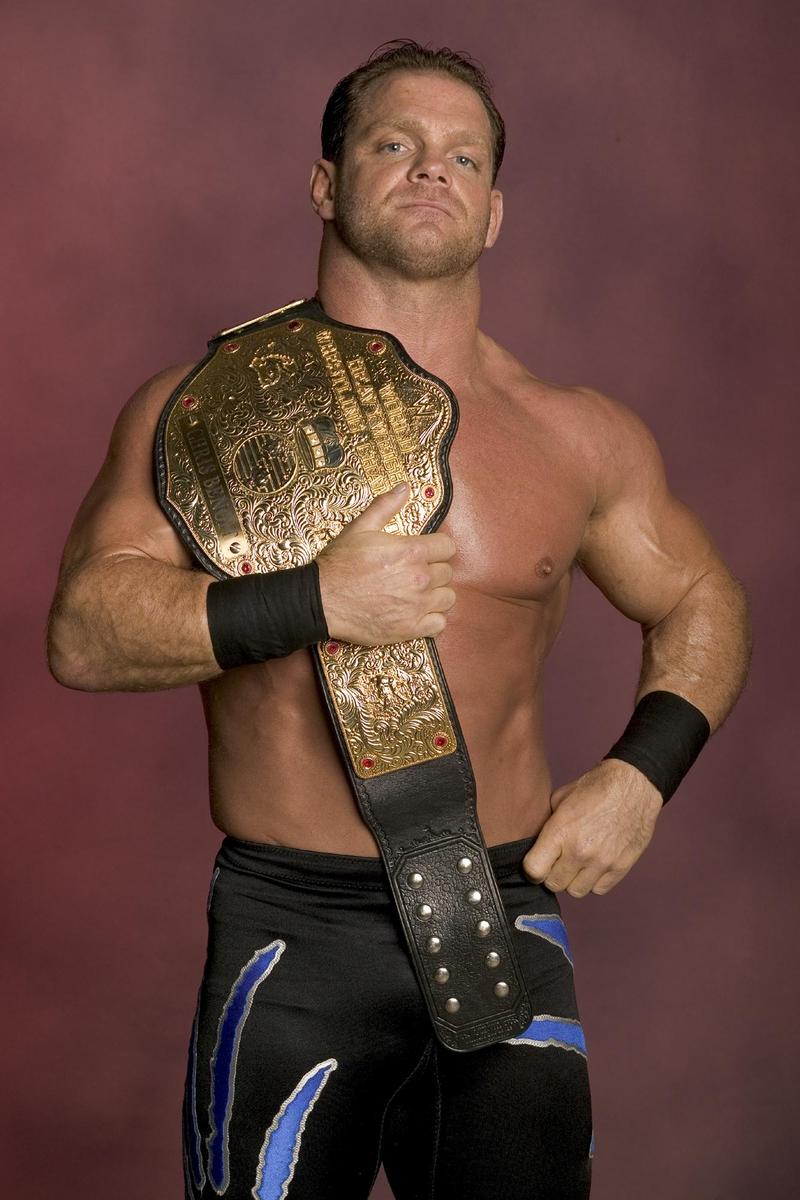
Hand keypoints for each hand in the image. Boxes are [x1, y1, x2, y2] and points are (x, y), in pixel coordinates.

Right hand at [315, 483, 456, 645]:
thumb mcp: (360, 528)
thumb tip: (405, 487)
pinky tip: (417, 613)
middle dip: (433, 570)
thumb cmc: (339, 563)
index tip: (426, 552)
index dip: (437, 548)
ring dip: (436, 594)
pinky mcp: (411, 628)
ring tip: (418, 593)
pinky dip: (432, 619)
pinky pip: (439, 624)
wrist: (321, 600)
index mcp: (411, 551)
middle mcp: (420, 578)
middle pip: (447, 572)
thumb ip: (386, 506)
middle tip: (413, 573)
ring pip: (447, 597)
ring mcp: (417, 606)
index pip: (448, 547)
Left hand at [522, 758, 662, 896]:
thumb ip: (547, 825)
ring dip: (573, 880)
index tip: (537, 863)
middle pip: (554, 884)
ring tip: (578, 862)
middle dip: (552, 874)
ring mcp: (602, 862)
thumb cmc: (596, 787)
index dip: (532, 869)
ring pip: (576, 891)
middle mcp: (580, 851)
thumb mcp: (560, 798)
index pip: (534, 870)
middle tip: (558, 860)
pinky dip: (594, 881)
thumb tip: (536, 845)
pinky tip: (595, 864)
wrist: (633, 785)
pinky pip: (599, 889)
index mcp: (560, 831)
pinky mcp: (621, 867)